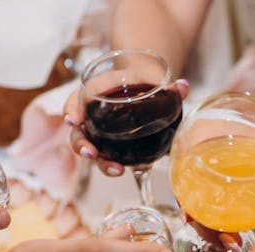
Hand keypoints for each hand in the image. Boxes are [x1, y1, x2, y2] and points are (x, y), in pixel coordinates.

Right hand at [64, 78, 189, 177]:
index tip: (73, 120)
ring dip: (101, 162)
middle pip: (79, 132)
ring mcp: (103, 135)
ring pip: (94, 150)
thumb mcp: (151, 78)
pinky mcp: (115, 148)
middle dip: (81, 144)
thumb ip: (168, 85)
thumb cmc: (141, 81)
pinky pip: (111, 158)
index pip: (76, 100)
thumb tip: (183, 87)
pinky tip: (127, 171)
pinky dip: (116, 166)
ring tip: (115, 169)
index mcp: (96, 94)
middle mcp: (94, 117)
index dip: (71, 109)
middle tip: (91, 152)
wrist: (147, 88)